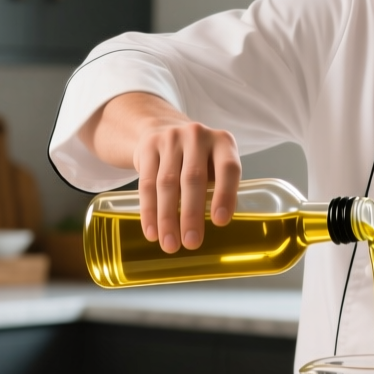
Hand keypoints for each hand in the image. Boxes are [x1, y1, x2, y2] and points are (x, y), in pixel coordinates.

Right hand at [83, 92, 241, 250]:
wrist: (162, 130)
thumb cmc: (198, 158)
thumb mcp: (215, 164)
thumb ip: (219, 187)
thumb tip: (218, 226)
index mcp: (223, 142)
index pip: (227, 169)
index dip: (225, 195)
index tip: (220, 222)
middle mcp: (197, 136)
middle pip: (193, 179)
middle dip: (191, 215)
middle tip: (192, 243)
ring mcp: (170, 139)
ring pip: (167, 183)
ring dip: (167, 218)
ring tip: (170, 244)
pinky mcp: (148, 148)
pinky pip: (146, 183)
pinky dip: (149, 211)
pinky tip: (152, 232)